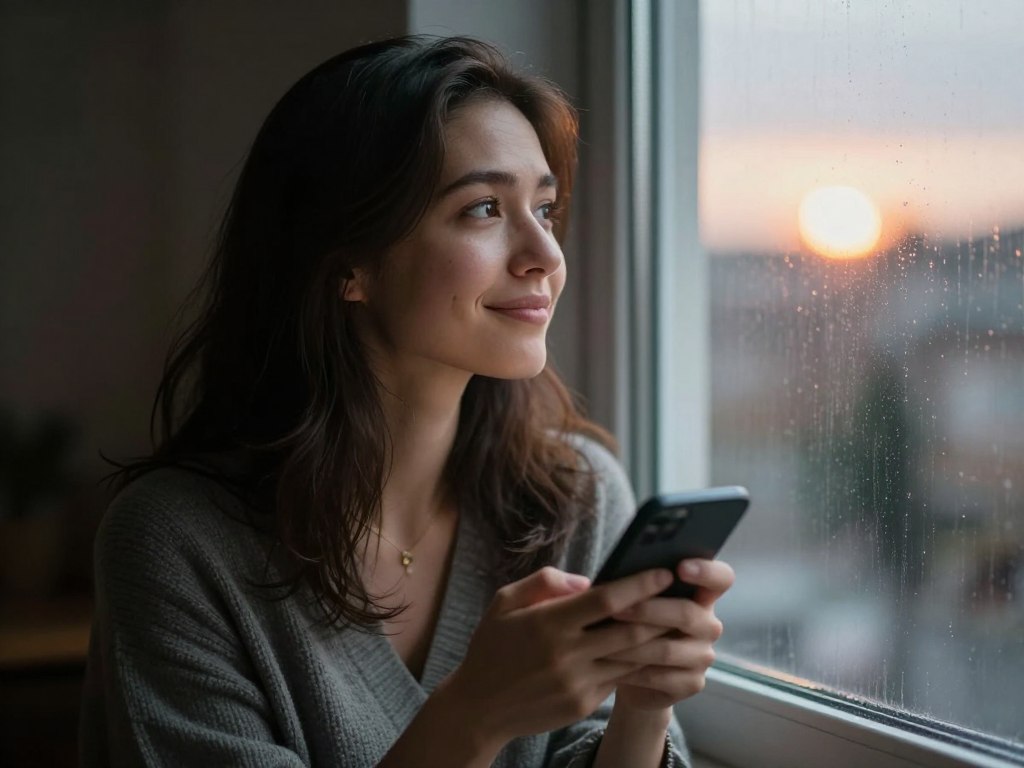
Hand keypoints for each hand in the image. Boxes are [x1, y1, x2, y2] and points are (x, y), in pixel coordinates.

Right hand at [440, 565, 675, 750]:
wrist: (478, 708)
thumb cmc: (492, 647)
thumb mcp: (505, 603)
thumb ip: (545, 582)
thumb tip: (587, 581)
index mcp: (548, 623)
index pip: (606, 599)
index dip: (640, 584)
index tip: (664, 572)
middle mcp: (566, 654)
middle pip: (630, 630)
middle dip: (661, 612)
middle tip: (683, 596)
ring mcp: (577, 683)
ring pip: (631, 658)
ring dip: (656, 640)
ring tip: (676, 622)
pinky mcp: (583, 704)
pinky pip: (618, 679)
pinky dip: (636, 663)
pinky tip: (649, 650)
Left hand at [605, 558, 734, 710]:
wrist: (633, 675)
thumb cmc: (634, 625)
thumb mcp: (636, 601)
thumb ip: (638, 586)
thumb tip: (617, 575)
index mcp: (701, 596)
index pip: (721, 578)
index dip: (706, 571)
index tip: (680, 568)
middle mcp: (708, 625)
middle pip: (687, 614)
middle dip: (648, 610)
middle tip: (615, 609)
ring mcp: (703, 656)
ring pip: (668, 649)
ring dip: (631, 644)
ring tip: (602, 639)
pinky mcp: (692, 683)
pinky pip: (660, 676)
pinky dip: (631, 670)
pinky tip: (609, 664)